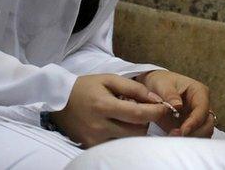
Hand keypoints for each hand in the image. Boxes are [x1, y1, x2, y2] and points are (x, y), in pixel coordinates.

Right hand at [50, 74, 167, 147]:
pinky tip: (118, 125)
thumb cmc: (85, 87)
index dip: (156, 112)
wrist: (58, 100)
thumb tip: (155, 99)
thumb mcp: (109, 79)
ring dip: (135, 130)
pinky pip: (116, 145)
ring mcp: (94, 139)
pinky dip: (123, 136)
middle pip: (137, 131)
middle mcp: (99, 126)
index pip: (138, 114)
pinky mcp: (91, 146)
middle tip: (142, 110)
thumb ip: (134, 88)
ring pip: (129, 141)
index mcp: (104, 106)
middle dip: (146, 121)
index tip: (166, 108)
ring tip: (127, 117)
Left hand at [136, 69, 214, 137]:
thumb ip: (170, 94)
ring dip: (191, 138)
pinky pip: (194, 137)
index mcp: (199, 92)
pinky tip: (173, 138)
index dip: (194, 122)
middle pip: (207, 124)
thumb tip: (178, 106)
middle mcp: (202, 105)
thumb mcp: (162, 84)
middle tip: (176, 136)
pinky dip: (186, 140)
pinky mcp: (190, 126)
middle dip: (195, 133)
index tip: (182, 131)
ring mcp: (197, 117)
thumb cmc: (160, 82)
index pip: (202, 109)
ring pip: (203, 132)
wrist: (154, 88)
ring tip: (173, 137)